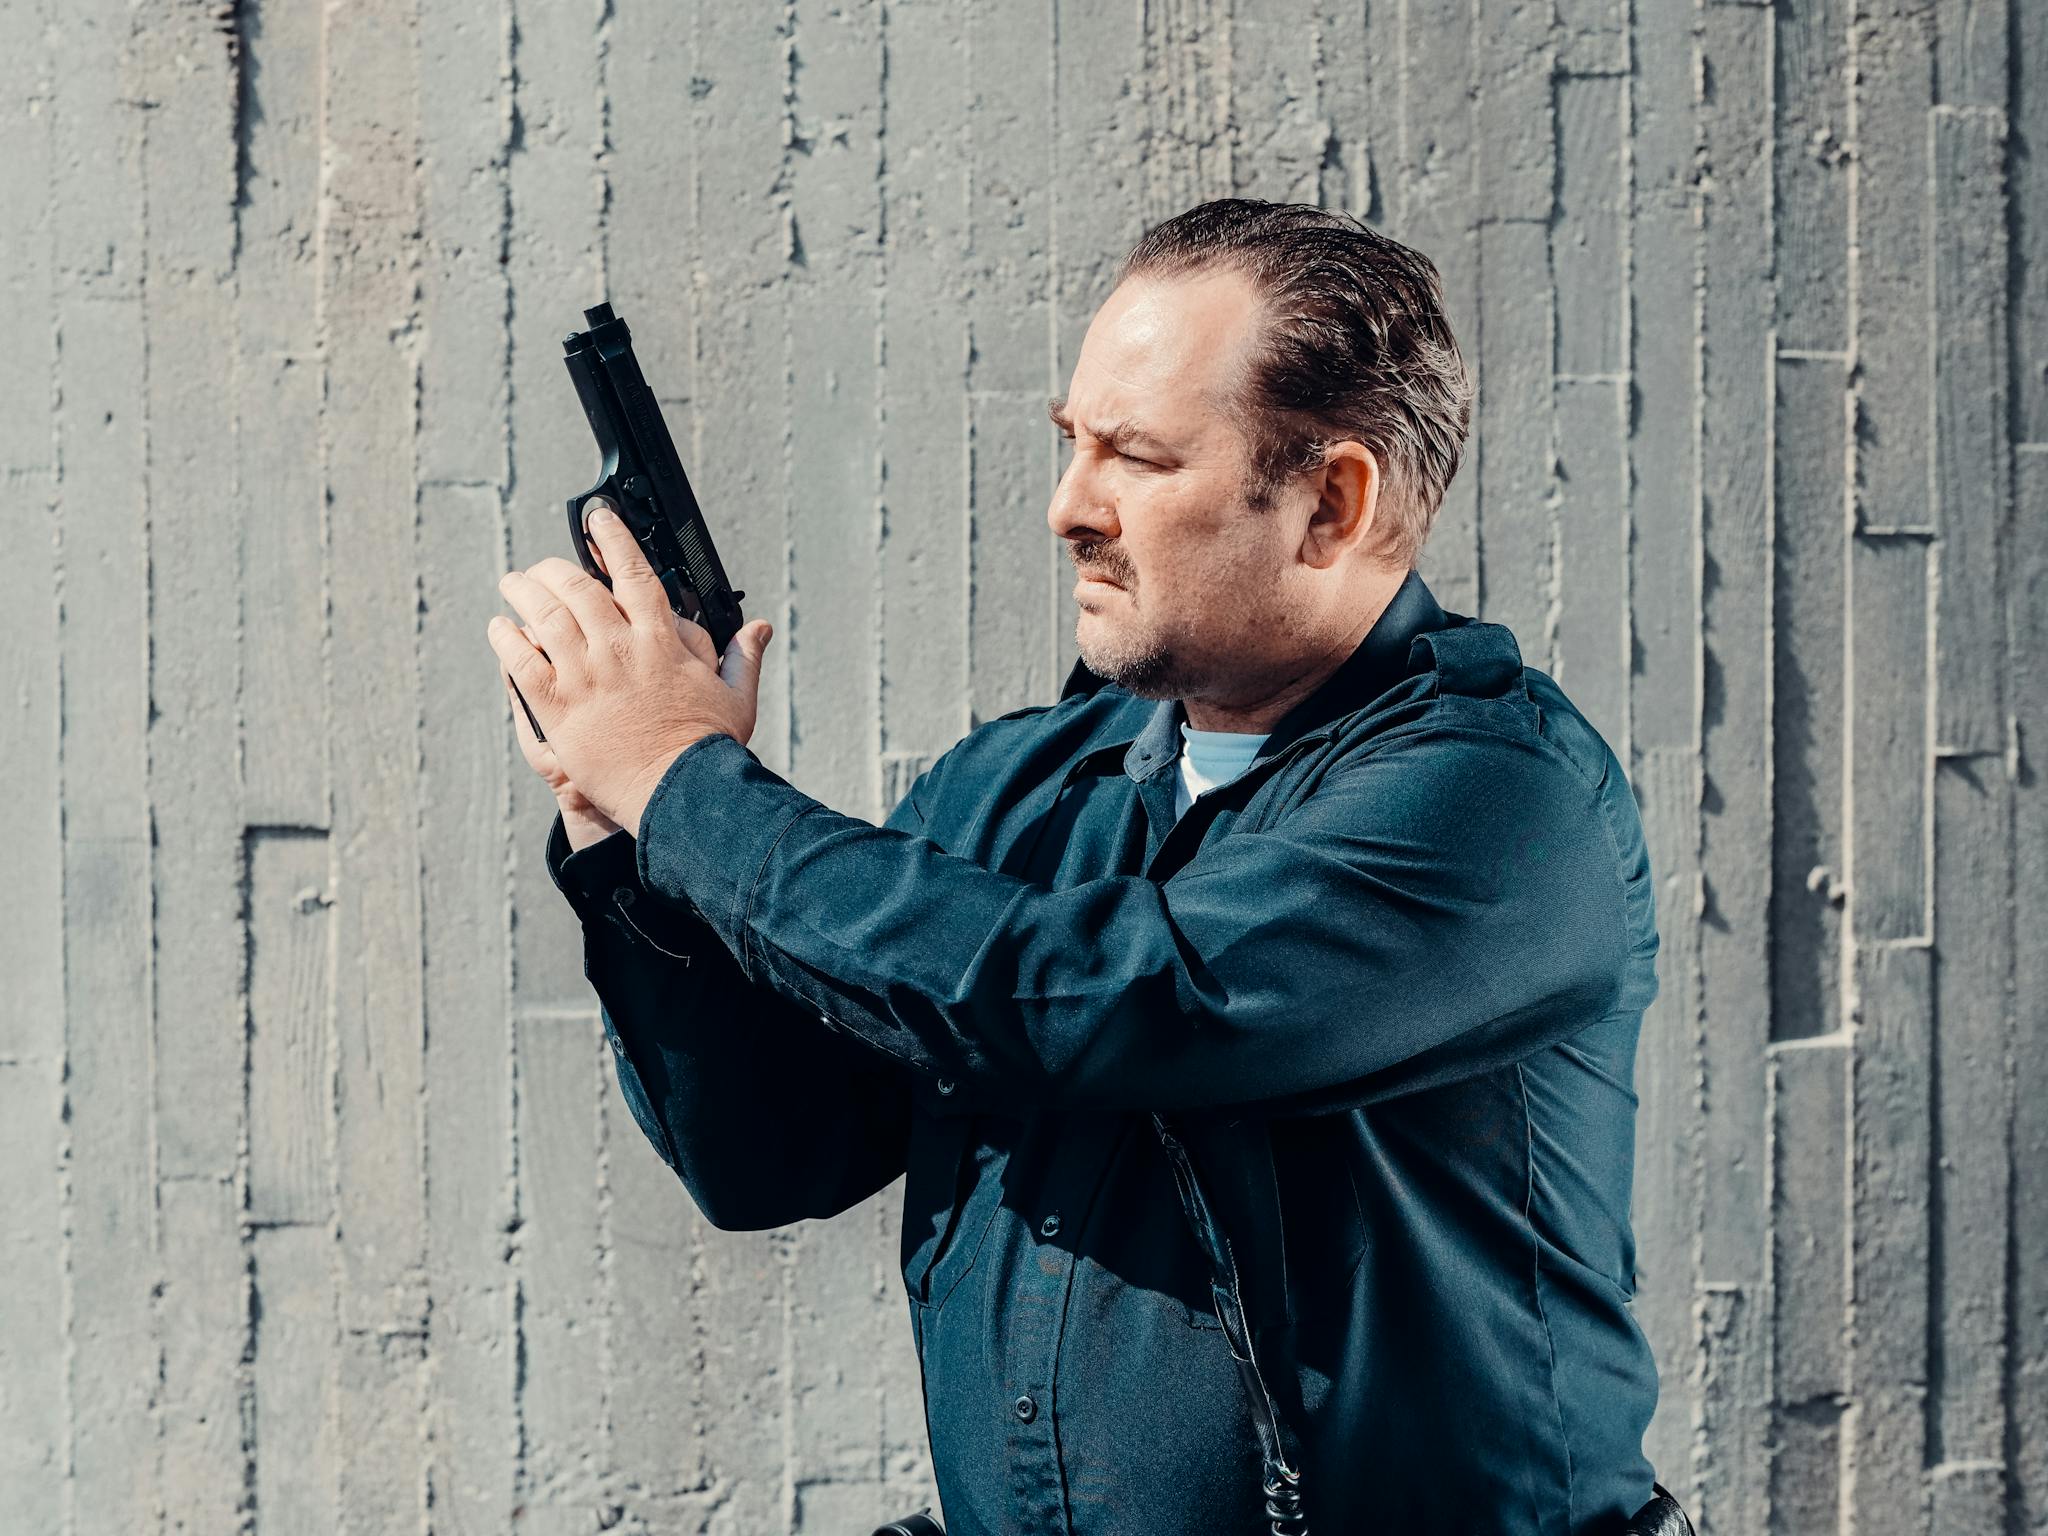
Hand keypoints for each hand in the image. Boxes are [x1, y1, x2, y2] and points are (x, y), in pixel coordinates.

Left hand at [488, 498, 773, 834]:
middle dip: (554, 567)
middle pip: (577, 587)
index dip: (613, 540)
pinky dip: (506, 639)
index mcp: (661, 642)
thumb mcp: (735, 698)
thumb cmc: (707, 751)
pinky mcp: (558, 707)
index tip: (597, 519)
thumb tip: (759, 629)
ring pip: (544, 615)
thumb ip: (741, 658)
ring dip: (524, 591)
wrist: (677, 795)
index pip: (634, 574)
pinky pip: (521, 661)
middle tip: (542, 566)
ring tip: (513, 582)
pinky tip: (499, 628)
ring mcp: (586, 676)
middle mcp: (619, 650)